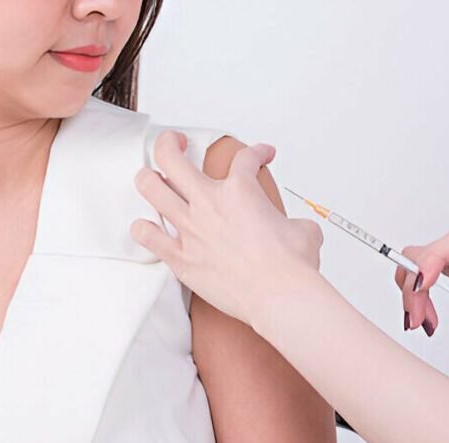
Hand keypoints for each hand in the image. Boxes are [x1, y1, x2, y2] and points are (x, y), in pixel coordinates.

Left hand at [130, 131, 323, 324]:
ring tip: (153, 178)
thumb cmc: (290, 266)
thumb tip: (296, 228)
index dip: (257, 152)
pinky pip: (147, 236)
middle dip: (171, 142)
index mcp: (240, 191)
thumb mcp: (305, 229)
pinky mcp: (180, 257)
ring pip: (150, 188)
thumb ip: (293, 220)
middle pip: (171, 156)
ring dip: (148, 178)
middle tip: (177, 143)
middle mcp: (208, 203)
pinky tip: (148, 227)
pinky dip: (144, 229)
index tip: (260, 156)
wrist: (279, 295)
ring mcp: (190, 229)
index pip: (245, 158)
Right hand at [396, 217, 448, 359]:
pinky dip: (417, 293)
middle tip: (417, 320)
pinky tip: (426, 314)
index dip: (434, 258)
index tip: (423, 285)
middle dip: (417, 287)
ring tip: (423, 321)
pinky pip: (421, 269)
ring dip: (413, 291)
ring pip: (418, 260)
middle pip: (430, 252)